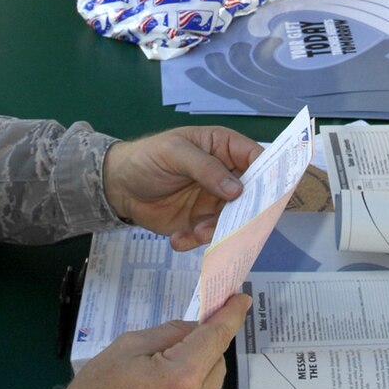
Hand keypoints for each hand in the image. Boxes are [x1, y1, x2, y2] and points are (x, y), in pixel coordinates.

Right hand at [45, 295, 249, 388]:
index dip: (232, 315)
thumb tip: (196, 330)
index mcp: (180, 378)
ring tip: (157, 384)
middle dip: (203, 352)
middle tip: (172, 351)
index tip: (242, 301)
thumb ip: (168, 334)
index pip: (217, 338)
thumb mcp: (125, 348)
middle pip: (217, 365)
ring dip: (196, 380)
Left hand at [103, 125, 262, 249]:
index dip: (268, 174)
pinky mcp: (200, 222)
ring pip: (232, 219)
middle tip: (235, 224)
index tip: (271, 195)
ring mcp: (213, 200)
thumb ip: (206, 169)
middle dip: (244, 212)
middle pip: (250, 195)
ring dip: (217, 230)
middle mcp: (225, 175)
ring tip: (196, 231)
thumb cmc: (147, 158)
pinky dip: (196, 241)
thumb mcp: (175, 154)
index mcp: (223, 148)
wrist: (118, 186)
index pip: (256, 158)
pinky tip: (178, 239)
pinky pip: (209, 235)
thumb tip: (238, 189)